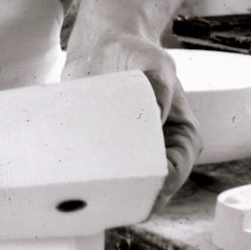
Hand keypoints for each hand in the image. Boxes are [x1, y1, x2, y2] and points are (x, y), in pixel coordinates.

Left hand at [63, 35, 202, 211]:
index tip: (129, 188)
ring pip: (124, 194)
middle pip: (149, 194)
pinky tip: (69, 192)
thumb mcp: (154, 62)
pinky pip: (100, 183)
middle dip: (129, 202)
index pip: (174, 175)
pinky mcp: (106, 158)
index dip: (156, 188)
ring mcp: (133, 159)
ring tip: (82, 198)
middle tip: (99, 200)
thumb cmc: (135, 53)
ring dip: (106, 199)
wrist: (104, 47)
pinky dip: (88, 190)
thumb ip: (159, 87)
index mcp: (181, 137)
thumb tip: (158, 119)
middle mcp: (160, 153)